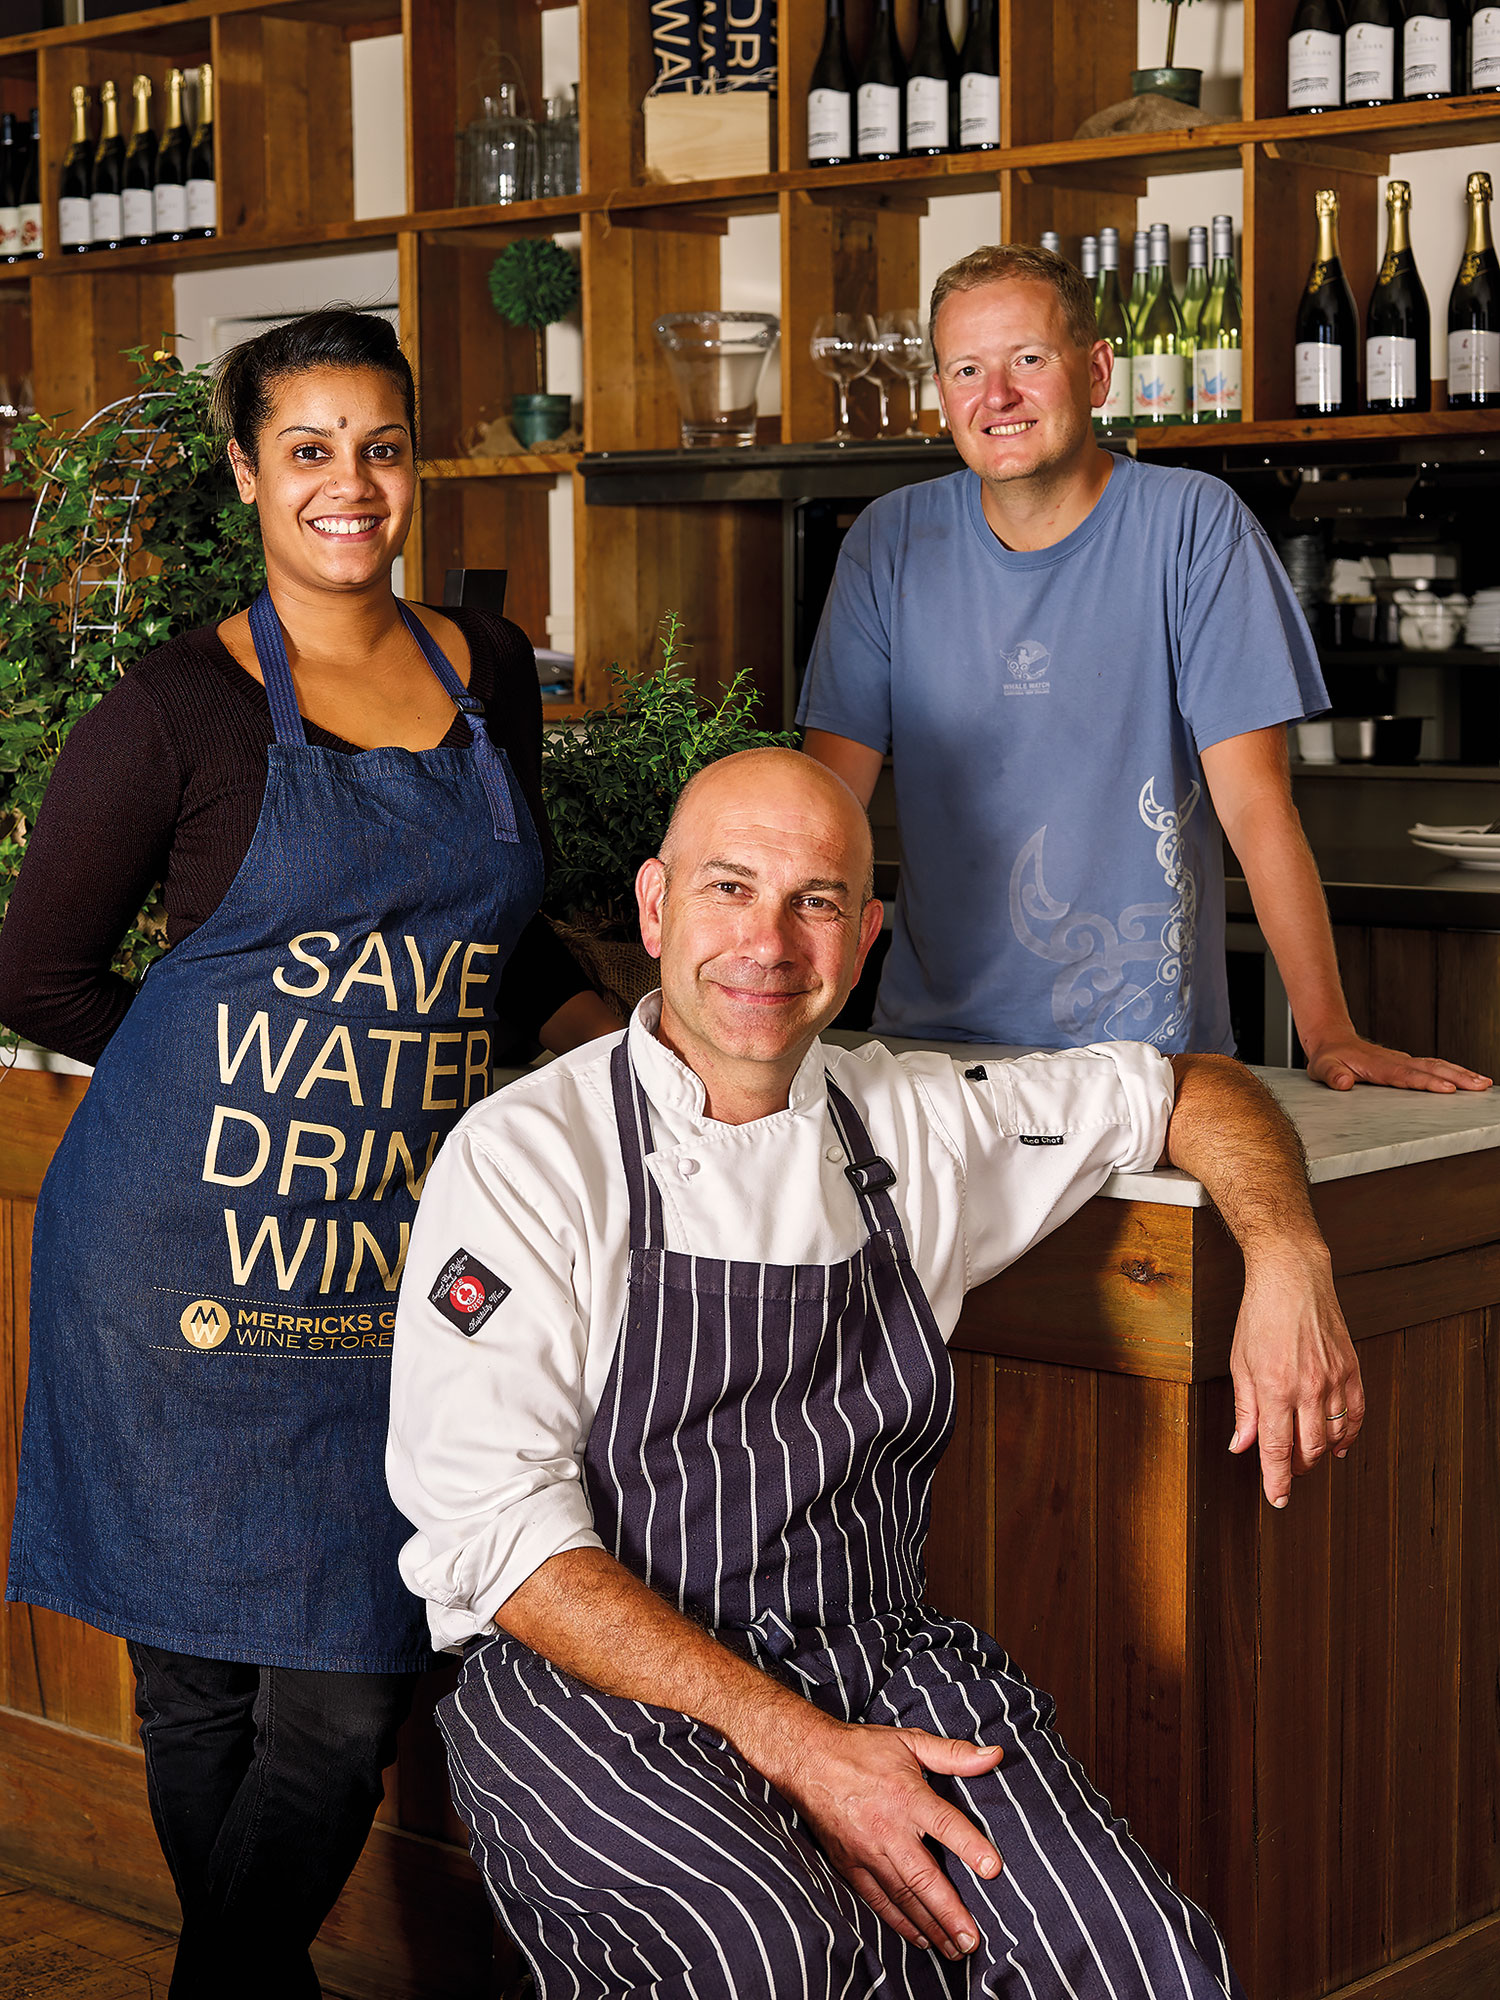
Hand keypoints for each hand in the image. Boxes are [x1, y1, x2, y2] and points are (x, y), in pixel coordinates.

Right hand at [775, 1718, 1002, 1960]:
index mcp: (907, 1796)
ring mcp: (866, 1851)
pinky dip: (899, 1921)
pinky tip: (920, 1937)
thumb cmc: (863, 1749)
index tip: (994, 1870)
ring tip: (954, 1949)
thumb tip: (995, 1756)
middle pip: (923, 1876)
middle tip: (972, 1940)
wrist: (808, 1758)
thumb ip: (953, 1754)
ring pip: (903, 1895)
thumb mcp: (910, 1741)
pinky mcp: (849, 1864)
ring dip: (930, 1924)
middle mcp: (888, 1828)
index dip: (971, 1846)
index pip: (946, 1824)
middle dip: (949, 1911)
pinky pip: (877, 1899)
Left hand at [1229, 1245, 1362, 1506]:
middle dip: (1297, 1468)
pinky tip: (1338, 1444)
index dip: (1277, 1480)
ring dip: (1320, 1453)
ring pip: (1333, 1436)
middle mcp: (1308, 1388)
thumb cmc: (1260, 1314)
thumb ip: (1244, 1409)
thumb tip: (1241, 1445)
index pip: (1278, 1450)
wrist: (1293, 1277)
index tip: (1277, 1499)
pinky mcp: (1351, 1369)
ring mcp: (1334, 1379)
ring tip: (1307, 1456)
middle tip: (1287, 1471)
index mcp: (1275, 1388)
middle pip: (1308, 1449)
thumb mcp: (1240, 1362)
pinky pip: (1356, 1414)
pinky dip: (1348, 1435)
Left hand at [1304, 1033, 1490, 1093]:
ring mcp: (1404, 1061)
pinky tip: (1469, 1080)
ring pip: (1437, 1066)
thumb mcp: (1321, 1067)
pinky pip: (1435, 1067)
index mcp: (1379, 1066)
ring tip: (1484, 1084)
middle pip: (1431, 1069)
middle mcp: (1396, 1062)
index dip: (1427, 1082)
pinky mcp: (1408, 1064)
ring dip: (1461, 1074)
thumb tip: (1342, 1083)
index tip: (1447, 1089)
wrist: (1334, 1042)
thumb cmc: (1329, 1058)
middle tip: (1480, 1086)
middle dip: (1457, 1078)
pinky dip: (1454, 1072)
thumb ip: (1331, 1075)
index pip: (1407, 1076)